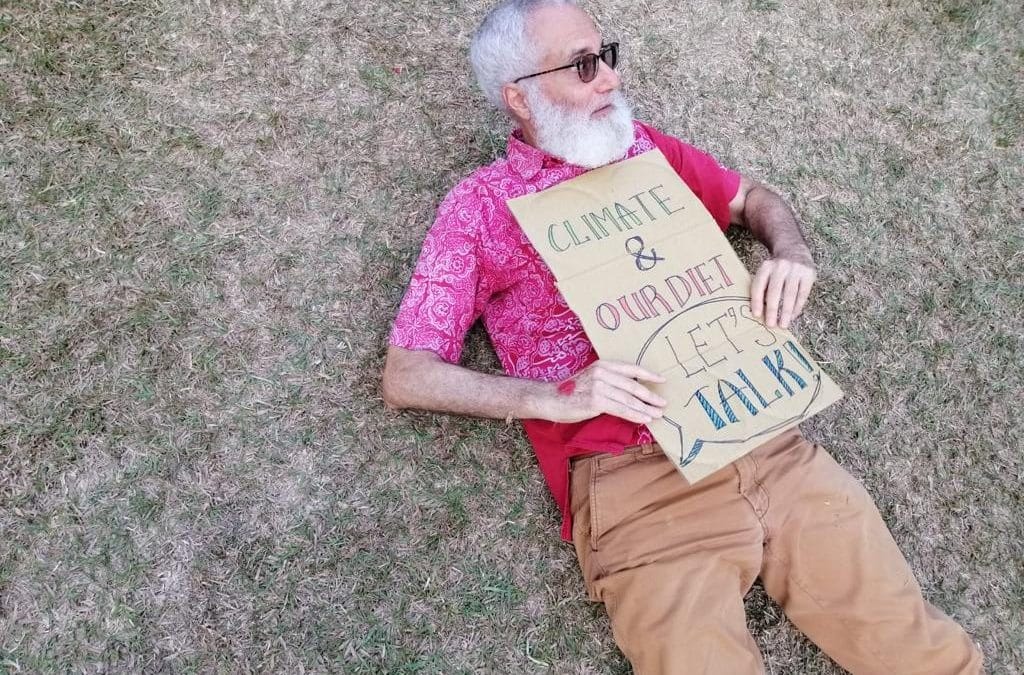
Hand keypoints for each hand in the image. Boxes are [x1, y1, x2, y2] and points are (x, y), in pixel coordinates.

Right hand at [549, 360, 665, 424]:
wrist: (551, 399)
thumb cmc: (571, 391)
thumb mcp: (591, 378)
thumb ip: (609, 380)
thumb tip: (631, 390)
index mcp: (602, 365)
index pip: (630, 368)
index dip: (648, 374)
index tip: (662, 380)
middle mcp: (602, 373)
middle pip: (633, 385)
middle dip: (650, 396)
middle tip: (663, 403)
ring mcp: (599, 387)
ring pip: (629, 399)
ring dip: (645, 408)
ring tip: (657, 414)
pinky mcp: (596, 401)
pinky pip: (621, 409)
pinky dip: (635, 415)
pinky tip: (644, 419)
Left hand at [750, 253, 815, 328]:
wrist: (795, 250)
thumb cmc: (776, 269)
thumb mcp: (766, 272)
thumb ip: (762, 287)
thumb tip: (757, 312)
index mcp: (766, 267)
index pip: (759, 286)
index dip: (757, 301)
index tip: (756, 315)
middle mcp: (781, 267)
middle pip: (775, 291)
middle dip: (772, 310)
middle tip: (771, 324)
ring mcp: (796, 270)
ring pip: (790, 294)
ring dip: (786, 312)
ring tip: (783, 324)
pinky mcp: (808, 274)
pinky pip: (803, 294)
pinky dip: (797, 307)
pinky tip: (793, 316)